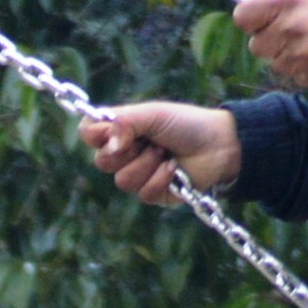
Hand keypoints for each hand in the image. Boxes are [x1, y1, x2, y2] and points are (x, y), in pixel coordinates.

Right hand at [83, 104, 242, 205]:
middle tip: (150, 142)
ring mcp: (137, 175)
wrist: (220, 145)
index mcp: (121, 131)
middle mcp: (125, 153)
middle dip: (127, 152)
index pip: (88, 133)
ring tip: (166, 154)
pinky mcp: (152, 193)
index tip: (116, 130)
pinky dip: (162, 179)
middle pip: (101, 162)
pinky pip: (143, 194)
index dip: (96, 134)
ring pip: (122, 181)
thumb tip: (108, 146)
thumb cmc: (187, 124)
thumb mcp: (153, 114)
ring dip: (148, 165)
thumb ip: (124, 122)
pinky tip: (175, 170)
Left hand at [235, 0, 307, 86]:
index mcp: (285, 0)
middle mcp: (288, 27)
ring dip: (288, 56)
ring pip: (274, 64)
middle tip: (297, 30)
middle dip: (272, 40)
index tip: (265, 19)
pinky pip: (294, 76)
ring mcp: (298, 54)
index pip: (242, 17)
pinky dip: (305, 68)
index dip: (253, 19)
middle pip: (256, 45)